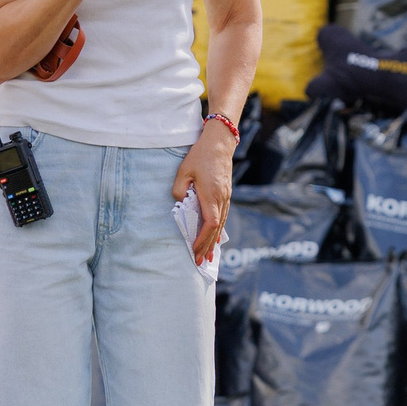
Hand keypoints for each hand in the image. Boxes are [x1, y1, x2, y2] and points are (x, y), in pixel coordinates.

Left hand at [173, 124, 235, 263]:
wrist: (220, 143)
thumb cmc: (200, 156)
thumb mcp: (183, 171)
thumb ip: (179, 190)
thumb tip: (181, 204)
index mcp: (211, 195)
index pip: (210, 223)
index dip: (203, 239)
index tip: (195, 249)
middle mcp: (222, 199)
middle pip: (216, 229)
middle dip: (208, 246)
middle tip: (201, 262)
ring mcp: (226, 197)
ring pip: (221, 224)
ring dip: (214, 241)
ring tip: (209, 256)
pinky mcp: (227, 194)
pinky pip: (223, 217)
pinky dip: (218, 230)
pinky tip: (216, 239)